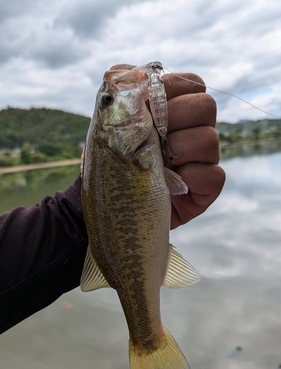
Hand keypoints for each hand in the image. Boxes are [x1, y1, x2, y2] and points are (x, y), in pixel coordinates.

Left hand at [110, 64, 224, 229]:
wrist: (109, 208)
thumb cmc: (111, 165)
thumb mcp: (107, 128)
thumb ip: (120, 96)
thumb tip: (133, 73)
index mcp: (175, 110)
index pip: (191, 83)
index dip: (168, 90)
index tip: (145, 107)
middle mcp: (194, 130)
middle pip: (206, 106)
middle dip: (173, 119)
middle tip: (149, 138)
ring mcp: (203, 160)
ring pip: (210, 140)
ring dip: (177, 151)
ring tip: (155, 166)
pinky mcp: (206, 188)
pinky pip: (214, 175)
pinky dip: (189, 178)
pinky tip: (169, 185)